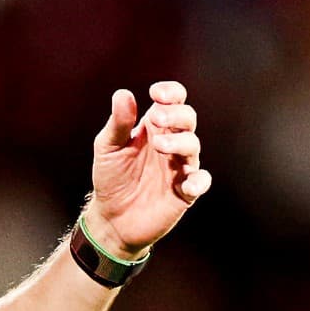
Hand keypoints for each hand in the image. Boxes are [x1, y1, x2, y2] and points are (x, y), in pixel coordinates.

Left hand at [84, 81, 210, 258]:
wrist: (112, 218)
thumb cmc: (111, 178)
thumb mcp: (108, 148)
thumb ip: (118, 123)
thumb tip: (123, 94)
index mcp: (154, 128)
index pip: (173, 101)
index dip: (171, 93)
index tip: (156, 94)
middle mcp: (171, 143)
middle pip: (187, 119)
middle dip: (176, 114)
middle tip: (156, 118)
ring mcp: (180, 166)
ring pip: (193, 146)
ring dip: (180, 142)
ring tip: (159, 145)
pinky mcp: (185, 191)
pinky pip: (201, 181)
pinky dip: (198, 180)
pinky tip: (185, 183)